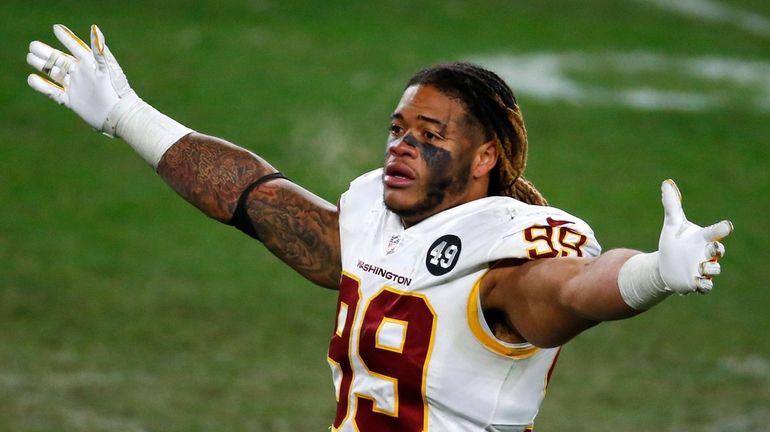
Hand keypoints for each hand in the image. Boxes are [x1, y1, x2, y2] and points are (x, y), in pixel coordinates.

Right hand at [26, 24, 135, 134]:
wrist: (118, 114)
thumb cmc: (117, 89)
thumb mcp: (107, 67)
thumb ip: (99, 49)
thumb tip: (94, 29)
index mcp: (90, 65)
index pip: (75, 48)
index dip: (66, 38)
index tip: (56, 28)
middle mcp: (81, 75)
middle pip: (60, 60)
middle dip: (47, 53)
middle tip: (33, 46)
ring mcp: (76, 87)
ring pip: (55, 74)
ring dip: (43, 66)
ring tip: (30, 57)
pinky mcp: (72, 101)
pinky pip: (53, 92)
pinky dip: (42, 86)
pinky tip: (31, 78)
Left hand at [658, 179, 732, 293]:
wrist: (666, 266)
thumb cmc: (674, 242)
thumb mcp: (671, 224)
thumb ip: (672, 205)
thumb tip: (666, 183)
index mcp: (702, 238)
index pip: (714, 232)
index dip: (721, 229)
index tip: (727, 226)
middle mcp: (706, 253)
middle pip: (718, 251)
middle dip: (717, 250)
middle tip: (713, 247)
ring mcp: (703, 269)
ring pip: (714, 270)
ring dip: (710, 269)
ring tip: (701, 268)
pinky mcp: (696, 283)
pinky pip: (705, 287)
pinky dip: (703, 286)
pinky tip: (696, 283)